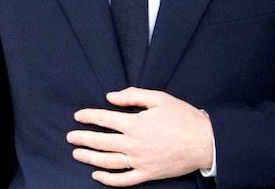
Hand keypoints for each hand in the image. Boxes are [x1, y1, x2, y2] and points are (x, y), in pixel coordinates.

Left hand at [66, 87, 213, 185]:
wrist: (205, 142)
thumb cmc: (183, 117)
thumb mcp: (159, 98)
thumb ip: (132, 95)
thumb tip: (110, 97)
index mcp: (135, 123)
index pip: (104, 119)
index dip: (88, 117)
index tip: (78, 116)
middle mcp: (134, 144)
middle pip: (101, 142)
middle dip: (83, 138)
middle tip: (70, 137)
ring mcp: (140, 161)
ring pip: (108, 162)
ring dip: (90, 158)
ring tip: (77, 154)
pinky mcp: (148, 174)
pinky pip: (124, 180)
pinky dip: (108, 179)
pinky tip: (96, 175)